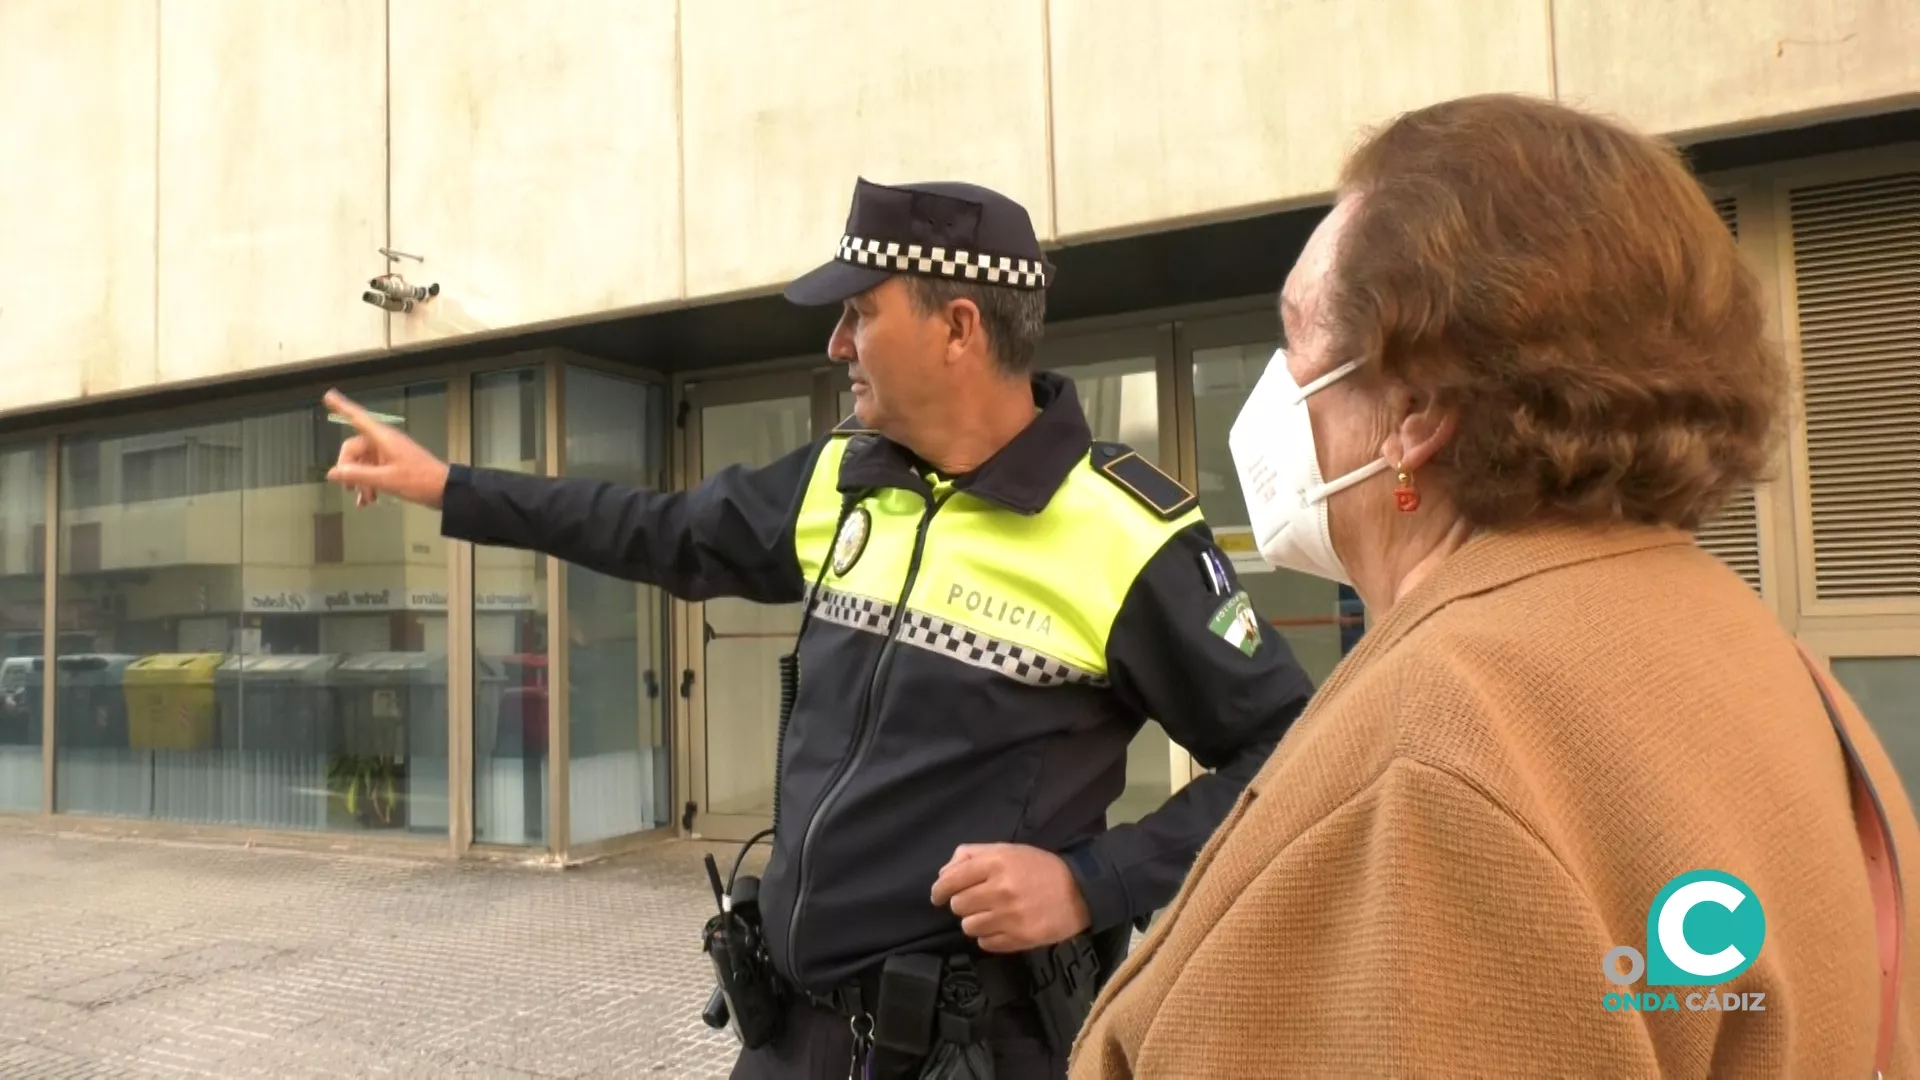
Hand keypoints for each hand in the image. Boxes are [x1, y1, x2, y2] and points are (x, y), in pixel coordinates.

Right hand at [323, 389, 451, 509]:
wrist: (445, 490)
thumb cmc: (417, 481)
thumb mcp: (385, 480)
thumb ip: (357, 475)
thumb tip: (331, 473)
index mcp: (382, 437)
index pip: (357, 417)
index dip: (342, 406)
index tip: (328, 396)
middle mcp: (384, 441)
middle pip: (355, 448)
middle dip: (349, 469)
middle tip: (348, 489)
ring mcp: (390, 453)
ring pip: (364, 463)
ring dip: (360, 481)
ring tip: (364, 501)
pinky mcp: (395, 464)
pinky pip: (374, 470)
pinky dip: (369, 484)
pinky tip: (368, 502)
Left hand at [930, 843, 1091, 953]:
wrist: (1079, 891)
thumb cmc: (1039, 868)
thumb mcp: (1007, 850)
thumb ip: (972, 855)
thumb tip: (943, 874)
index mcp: (996, 863)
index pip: (951, 880)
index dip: (939, 890)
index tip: (938, 896)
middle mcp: (1000, 890)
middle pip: (957, 906)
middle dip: (962, 904)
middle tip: (975, 901)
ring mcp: (1010, 917)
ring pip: (969, 927)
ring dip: (975, 921)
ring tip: (990, 915)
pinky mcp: (1019, 939)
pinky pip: (985, 943)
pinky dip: (988, 937)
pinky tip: (1001, 927)